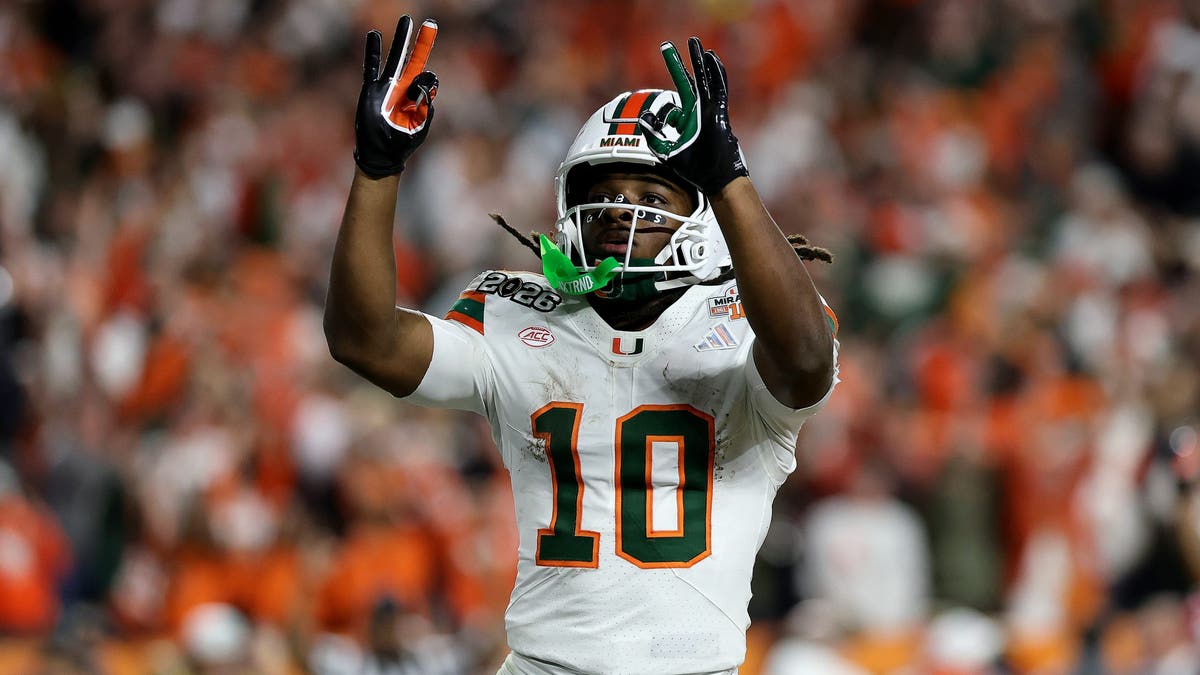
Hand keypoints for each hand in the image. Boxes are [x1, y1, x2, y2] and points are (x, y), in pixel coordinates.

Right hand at [354, 15, 438, 177]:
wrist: (381, 154)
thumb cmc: (401, 143)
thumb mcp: (418, 128)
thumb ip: (424, 109)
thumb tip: (425, 85)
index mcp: (418, 97)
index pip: (427, 79)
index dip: (427, 83)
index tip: (423, 91)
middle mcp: (404, 88)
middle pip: (414, 60)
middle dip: (422, 43)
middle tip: (431, 23)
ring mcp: (387, 87)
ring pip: (395, 58)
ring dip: (401, 40)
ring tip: (407, 20)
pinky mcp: (371, 90)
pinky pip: (372, 67)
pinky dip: (373, 52)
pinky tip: (374, 35)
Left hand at [638, 37, 747, 195]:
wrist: (714, 180)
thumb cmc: (695, 170)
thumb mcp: (667, 152)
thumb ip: (653, 136)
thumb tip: (643, 118)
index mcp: (688, 120)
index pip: (677, 99)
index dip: (669, 99)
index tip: (662, 111)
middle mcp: (699, 112)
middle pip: (688, 82)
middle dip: (678, 64)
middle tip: (667, 46)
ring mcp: (710, 111)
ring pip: (704, 80)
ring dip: (698, 61)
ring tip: (694, 43)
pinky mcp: (718, 113)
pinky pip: (718, 88)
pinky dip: (716, 73)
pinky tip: (711, 57)